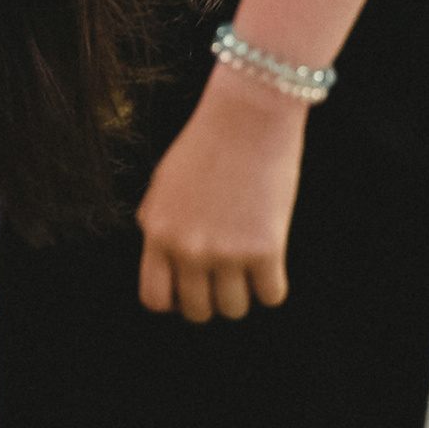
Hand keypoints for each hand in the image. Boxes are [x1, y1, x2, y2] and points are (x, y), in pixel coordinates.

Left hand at [134, 71, 308, 321]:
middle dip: (211, 299)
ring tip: (248, 268)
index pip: (155, 298)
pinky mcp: (266, 249)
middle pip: (198, 311)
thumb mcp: (164, 185)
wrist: (249, 116)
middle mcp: (188, 249)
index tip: (190, 289)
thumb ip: (159, 226)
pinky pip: (271, 296)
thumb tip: (164, 265)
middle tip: (225, 276)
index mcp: (158, 233)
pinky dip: (272, 286)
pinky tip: (271, 264)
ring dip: (242, 294)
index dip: (174, 301)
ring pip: (234, 309)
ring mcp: (227, 252)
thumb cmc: (208, 144)